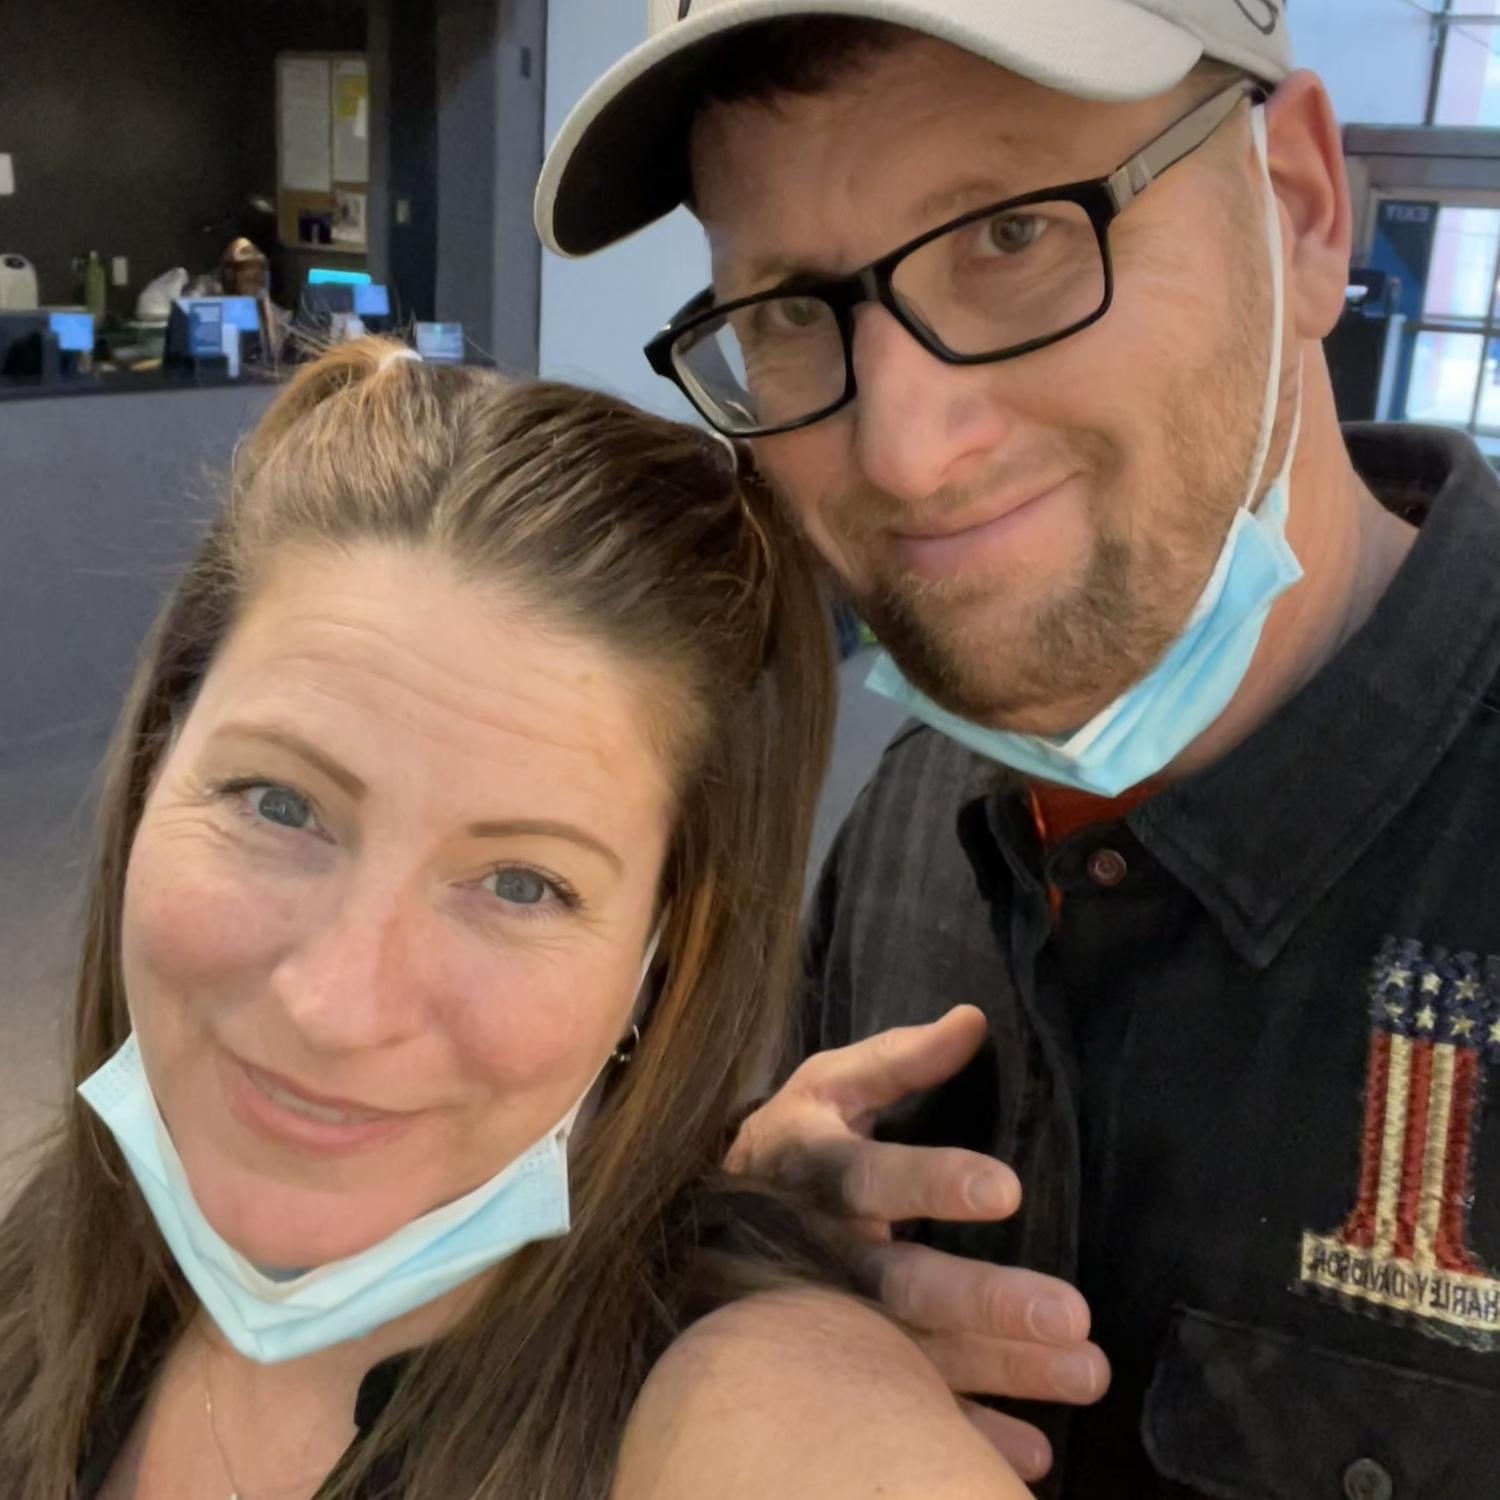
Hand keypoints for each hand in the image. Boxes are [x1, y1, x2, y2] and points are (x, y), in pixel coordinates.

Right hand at [727, 1005, 1109, 1481]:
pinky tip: (1032, 1453)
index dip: (933, 1182)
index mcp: (813, 1168)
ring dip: (997, 1367)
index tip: (1006, 1190)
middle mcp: (818, 1249)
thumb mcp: (830, 1085)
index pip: (872, 1175)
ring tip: (1084, 1372)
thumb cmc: (793, 1143)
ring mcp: (826, 1317)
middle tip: (1071, 1317)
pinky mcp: (839, 1366)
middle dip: (982, 1299)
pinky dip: (964, 1429)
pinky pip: (899, 1403)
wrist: (708, 1226)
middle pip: (897, 1281)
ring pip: (911, 1348)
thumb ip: (898, 1060)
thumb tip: (973, 1020)